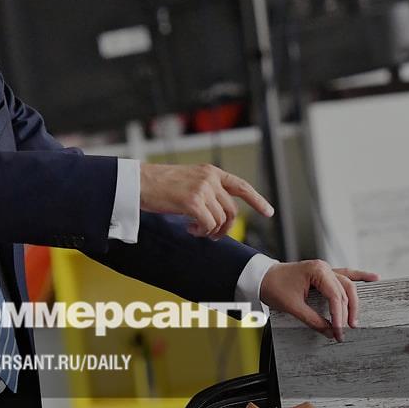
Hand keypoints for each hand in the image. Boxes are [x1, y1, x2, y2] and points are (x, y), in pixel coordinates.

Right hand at [140, 163, 273, 236]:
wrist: (139, 182)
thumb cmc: (160, 185)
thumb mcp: (189, 181)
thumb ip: (207, 191)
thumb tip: (220, 214)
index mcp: (210, 172)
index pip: (241, 186)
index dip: (257, 200)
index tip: (269, 212)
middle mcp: (209, 178)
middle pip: (232, 210)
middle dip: (226, 227)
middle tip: (213, 236)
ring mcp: (202, 189)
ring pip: (220, 220)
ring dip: (210, 231)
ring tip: (195, 230)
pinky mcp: (192, 201)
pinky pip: (208, 224)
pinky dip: (201, 232)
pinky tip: (190, 229)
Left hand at [259, 261, 378, 341]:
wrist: (261, 276)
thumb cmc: (274, 287)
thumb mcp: (293, 307)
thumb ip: (313, 320)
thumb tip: (329, 332)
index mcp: (317, 271)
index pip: (336, 296)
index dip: (339, 316)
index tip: (338, 332)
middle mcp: (324, 268)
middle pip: (345, 290)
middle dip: (347, 312)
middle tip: (346, 330)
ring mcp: (324, 270)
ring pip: (347, 285)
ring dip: (353, 302)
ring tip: (357, 319)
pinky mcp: (323, 274)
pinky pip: (344, 275)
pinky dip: (358, 277)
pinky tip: (373, 278)